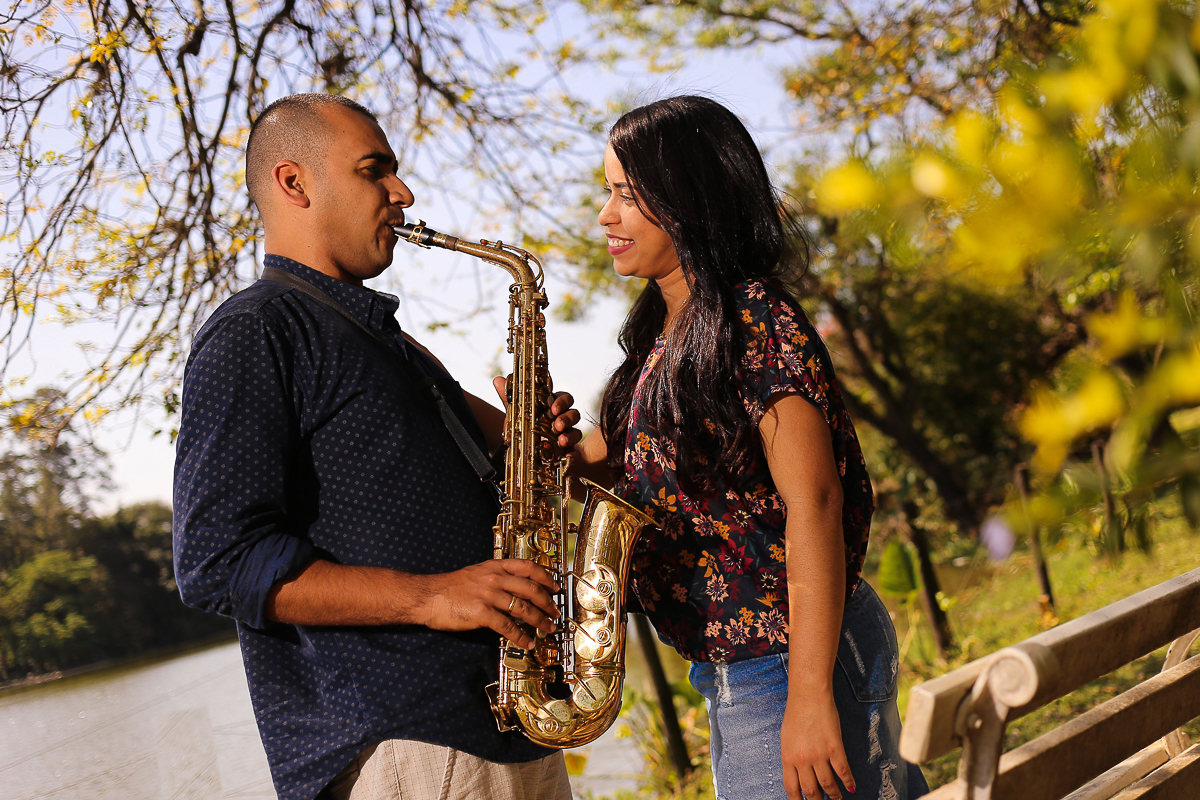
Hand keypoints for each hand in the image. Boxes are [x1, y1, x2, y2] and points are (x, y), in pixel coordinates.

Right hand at [416, 559, 559, 648]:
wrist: (427, 596)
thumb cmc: (448, 587)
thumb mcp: (475, 573)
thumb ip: (495, 576)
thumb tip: (514, 588)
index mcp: (494, 566)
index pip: (528, 567)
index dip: (545, 577)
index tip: (555, 587)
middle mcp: (494, 578)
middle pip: (531, 588)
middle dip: (547, 602)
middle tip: (555, 612)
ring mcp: (488, 594)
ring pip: (523, 608)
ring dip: (540, 620)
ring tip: (548, 628)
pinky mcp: (482, 612)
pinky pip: (507, 626)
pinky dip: (520, 636)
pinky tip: (527, 642)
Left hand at [492, 376, 582, 452]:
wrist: (525, 455)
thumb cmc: (524, 430)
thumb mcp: (516, 416)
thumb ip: (510, 399)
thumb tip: (498, 380)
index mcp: (552, 408)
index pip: (564, 398)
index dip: (562, 401)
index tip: (553, 408)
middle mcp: (561, 421)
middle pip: (574, 413)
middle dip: (567, 417)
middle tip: (557, 424)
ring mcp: (565, 436)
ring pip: (576, 431)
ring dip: (570, 435)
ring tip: (561, 441)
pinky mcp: (567, 452)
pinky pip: (576, 452)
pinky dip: (574, 454)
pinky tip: (568, 456)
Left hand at [782, 692, 855, 799]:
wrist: (809, 695)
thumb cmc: (796, 713)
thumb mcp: (787, 738)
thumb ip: (792, 757)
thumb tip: (798, 773)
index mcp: (788, 757)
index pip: (792, 788)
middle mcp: (803, 760)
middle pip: (810, 790)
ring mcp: (819, 755)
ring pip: (827, 785)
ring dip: (833, 795)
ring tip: (836, 799)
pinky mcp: (835, 748)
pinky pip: (842, 771)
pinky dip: (848, 781)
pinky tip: (851, 787)